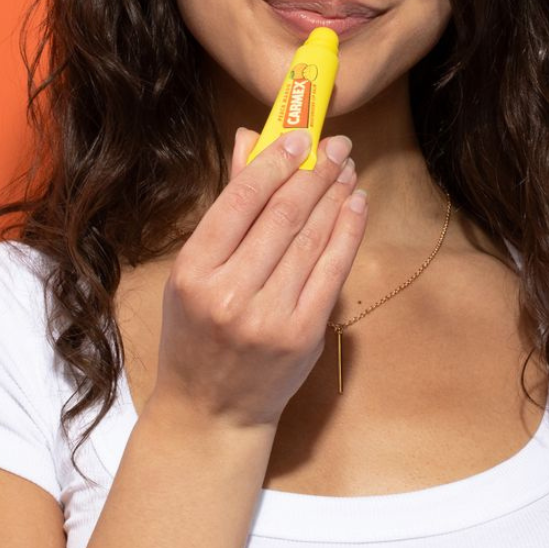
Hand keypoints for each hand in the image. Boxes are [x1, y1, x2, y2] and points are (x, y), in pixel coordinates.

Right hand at [152, 125, 365, 430]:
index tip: (299, 136)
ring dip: (335, 195)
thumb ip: (226, 207)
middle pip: (282, 216)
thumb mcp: (194, 271)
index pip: (239, 202)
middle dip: (314, 172)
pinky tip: (355, 205)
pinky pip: (333, 270)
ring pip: (312, 239)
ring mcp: (270, 317)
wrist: (212, 411)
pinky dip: (347, 232)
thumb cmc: (196, 334)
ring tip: (347, 167)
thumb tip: (252, 140)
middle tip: (335, 144)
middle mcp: (230, 294)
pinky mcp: (304, 335)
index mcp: (193, 272)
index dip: (274, 163)